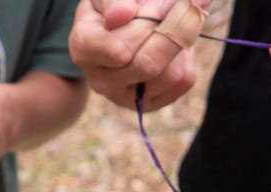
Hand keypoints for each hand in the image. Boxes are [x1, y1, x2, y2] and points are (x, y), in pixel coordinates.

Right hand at [68, 0, 205, 110]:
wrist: (121, 26)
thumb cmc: (113, 6)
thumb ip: (113, 0)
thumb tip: (123, 14)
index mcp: (84, 50)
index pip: (119, 50)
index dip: (146, 23)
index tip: (158, 3)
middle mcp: (101, 81)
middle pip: (147, 65)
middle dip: (170, 32)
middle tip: (176, 7)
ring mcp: (126, 97)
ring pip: (170, 75)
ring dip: (180, 42)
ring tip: (172, 23)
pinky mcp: (152, 102)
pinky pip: (184, 81)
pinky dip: (187, 56)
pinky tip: (174, 41)